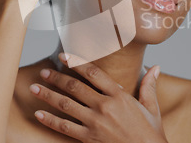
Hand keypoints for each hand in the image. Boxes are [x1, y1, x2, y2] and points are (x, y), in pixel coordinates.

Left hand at [29, 53, 167, 142]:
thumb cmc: (150, 133)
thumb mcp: (152, 107)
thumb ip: (149, 85)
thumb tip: (155, 67)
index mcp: (119, 96)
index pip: (93, 73)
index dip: (76, 62)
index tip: (64, 56)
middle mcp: (105, 106)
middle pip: (75, 87)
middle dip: (56, 78)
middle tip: (44, 72)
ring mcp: (95, 123)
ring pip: (66, 104)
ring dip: (48, 95)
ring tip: (34, 88)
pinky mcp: (89, 138)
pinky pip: (65, 127)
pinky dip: (50, 120)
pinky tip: (39, 114)